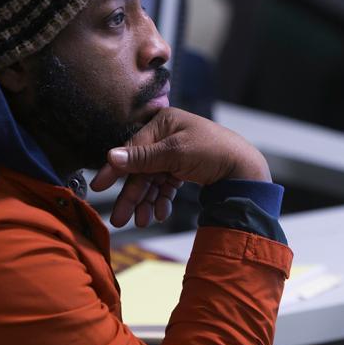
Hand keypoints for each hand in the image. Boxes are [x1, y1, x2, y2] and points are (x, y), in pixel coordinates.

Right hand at [90, 108, 270, 227]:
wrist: (245, 169)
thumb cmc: (214, 151)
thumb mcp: (176, 153)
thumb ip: (143, 157)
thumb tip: (110, 157)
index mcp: (163, 123)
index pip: (132, 148)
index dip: (115, 170)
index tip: (98, 187)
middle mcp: (166, 136)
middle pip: (141, 169)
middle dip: (132, 195)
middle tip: (120, 220)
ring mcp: (174, 153)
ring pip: (152, 180)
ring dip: (146, 202)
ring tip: (143, 221)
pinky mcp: (182, 168)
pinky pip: (165, 185)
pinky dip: (161, 200)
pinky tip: (160, 214)